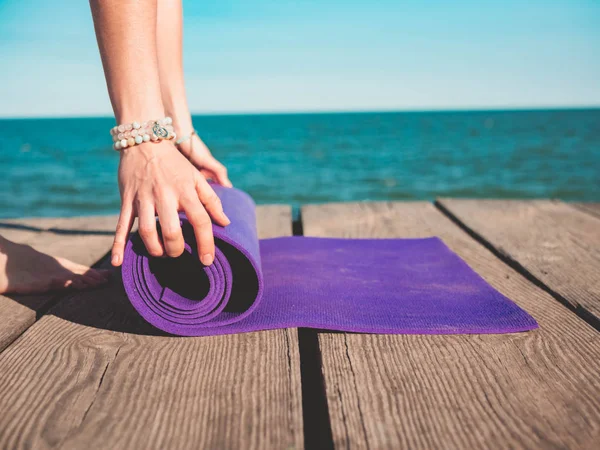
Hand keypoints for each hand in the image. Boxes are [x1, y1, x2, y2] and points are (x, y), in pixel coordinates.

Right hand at [111, 140, 229, 266]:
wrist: (145, 142)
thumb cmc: (175, 164)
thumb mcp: (197, 178)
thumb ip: (212, 201)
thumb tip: (225, 222)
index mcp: (186, 190)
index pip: (200, 221)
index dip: (205, 243)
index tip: (207, 260)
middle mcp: (165, 195)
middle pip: (171, 231)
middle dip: (175, 249)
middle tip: (178, 253)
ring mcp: (144, 198)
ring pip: (146, 231)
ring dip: (154, 249)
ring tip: (161, 253)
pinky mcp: (127, 200)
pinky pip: (121, 225)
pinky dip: (118, 245)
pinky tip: (117, 262)